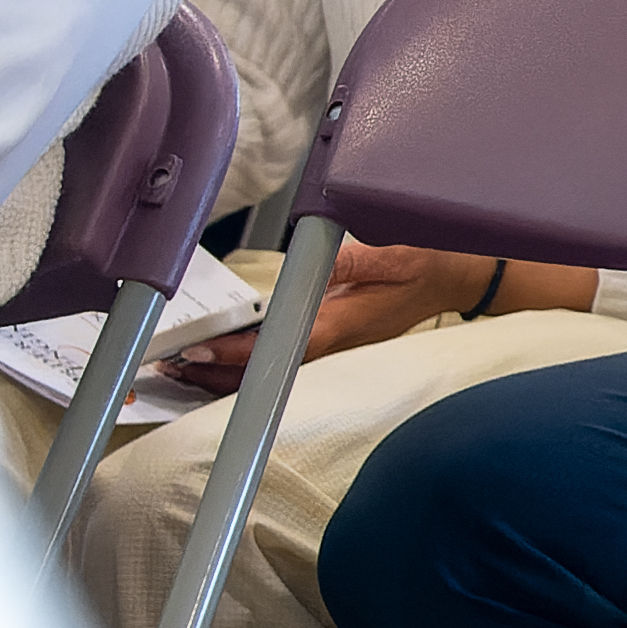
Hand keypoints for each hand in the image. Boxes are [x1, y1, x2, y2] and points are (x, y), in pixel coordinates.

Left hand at [163, 242, 501, 391]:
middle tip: (172, 366)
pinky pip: (282, 360)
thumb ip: (346, 258)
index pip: (276, 347)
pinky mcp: (331, 340)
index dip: (233, 354)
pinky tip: (225, 358)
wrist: (455, 278)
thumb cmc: (425, 264)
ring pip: (269, 371)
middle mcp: (331, 342)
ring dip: (226, 374)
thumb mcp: (389, 252)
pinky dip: (248, 364)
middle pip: (263, 372)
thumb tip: (310, 255)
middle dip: (215, 374)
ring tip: (183, 368)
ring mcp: (331, 346)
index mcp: (340, 324)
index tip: (199, 351)